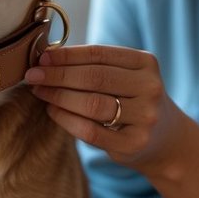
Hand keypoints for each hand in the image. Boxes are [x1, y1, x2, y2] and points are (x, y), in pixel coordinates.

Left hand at [25, 44, 183, 172]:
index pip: (99, 54)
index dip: (67, 55)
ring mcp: (145, 117)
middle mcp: (149, 87)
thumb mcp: (125, 76)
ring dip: (59, 96)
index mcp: (145, 63)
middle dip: (58, 75)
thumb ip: (95, 66)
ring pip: (92, 104)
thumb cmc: (133, 100)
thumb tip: (47, 58)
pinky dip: (67, 120)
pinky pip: (92, 131)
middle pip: (94, 78)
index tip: (42, 57)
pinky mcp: (134, 143)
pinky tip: (53, 111)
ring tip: (40, 92)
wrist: (165, 139)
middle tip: (33, 75)